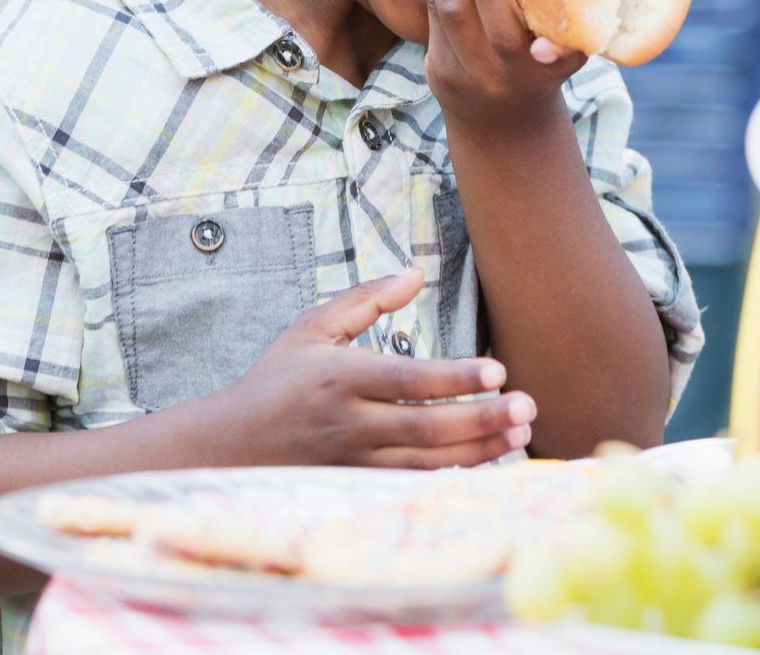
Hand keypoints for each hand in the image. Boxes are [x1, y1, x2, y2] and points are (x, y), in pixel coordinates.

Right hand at [192, 269, 533, 467]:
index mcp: (339, 378)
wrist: (232, 446)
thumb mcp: (312, 327)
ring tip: (520, 433)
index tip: (497, 370)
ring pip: (427, 462)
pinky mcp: (358, 486)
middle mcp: (348, 424)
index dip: (454, 377)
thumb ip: (366, 300)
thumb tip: (415, 275)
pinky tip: (489, 457)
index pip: (406, 379)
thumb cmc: (278, 379)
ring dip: (479, 449)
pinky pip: (415, 483)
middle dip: (482, 417)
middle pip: (426, 426)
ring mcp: (354, 461)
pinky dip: (455, 473)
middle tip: (528, 404)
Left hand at [422, 0, 585, 132]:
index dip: (555, 54)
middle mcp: (516, 76)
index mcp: (556, 67)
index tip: (543, 46)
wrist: (503, 121)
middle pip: (499, 30)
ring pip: (453, 17)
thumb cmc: (543, 58)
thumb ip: (585, 4)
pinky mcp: (441, 70)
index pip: (561, 58)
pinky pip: (432, 17)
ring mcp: (474, 75)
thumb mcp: (572, 45)